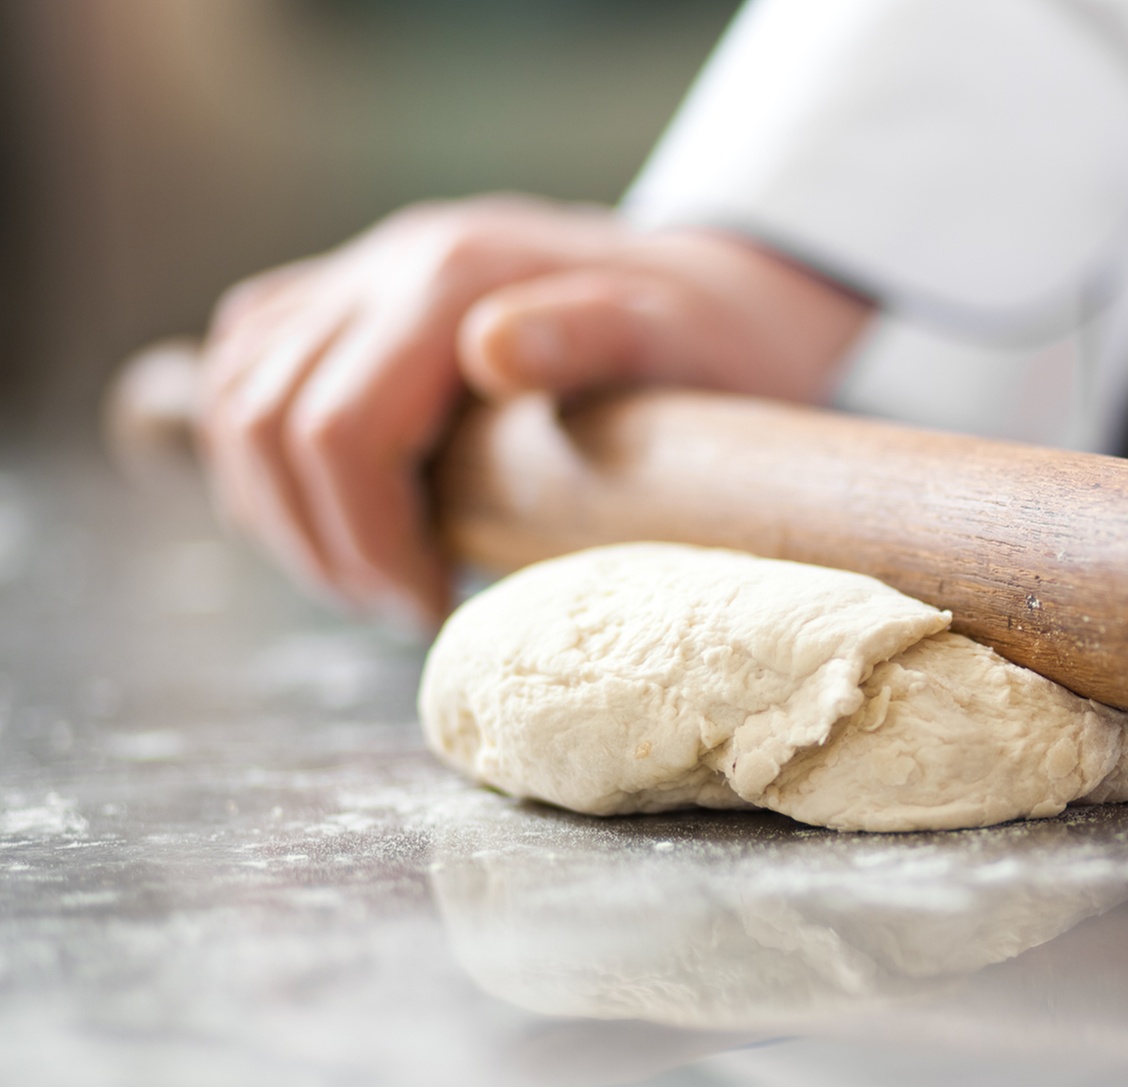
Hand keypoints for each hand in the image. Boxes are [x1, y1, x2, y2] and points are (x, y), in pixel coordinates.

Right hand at [196, 195, 870, 628]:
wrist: (718, 288)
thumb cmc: (712, 337)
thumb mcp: (684, 341)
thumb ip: (597, 336)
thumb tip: (492, 348)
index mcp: (454, 274)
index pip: (341, 429)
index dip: (367, 544)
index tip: (429, 611)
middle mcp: (387, 262)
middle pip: (268, 420)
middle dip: (321, 543)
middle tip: (401, 612)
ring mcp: (360, 274)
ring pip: (240, 396)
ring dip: (280, 508)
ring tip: (372, 580)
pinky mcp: (349, 299)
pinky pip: (249, 369)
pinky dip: (267, 455)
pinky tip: (337, 516)